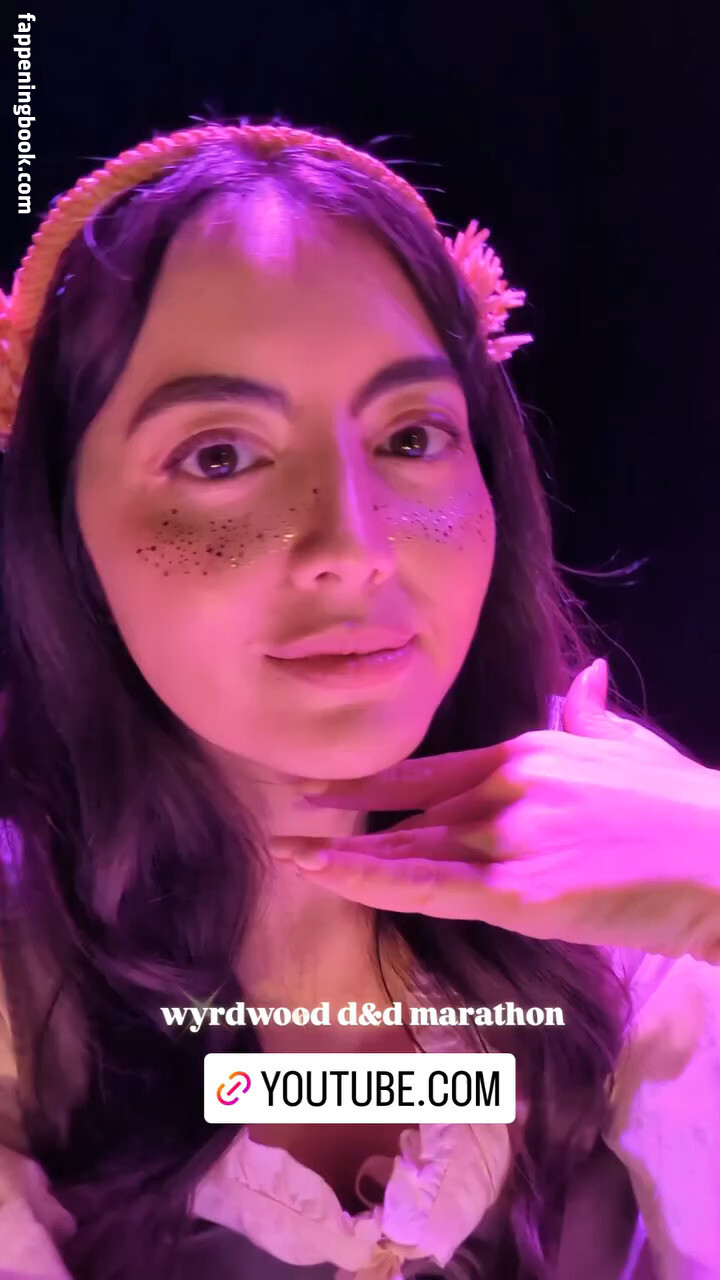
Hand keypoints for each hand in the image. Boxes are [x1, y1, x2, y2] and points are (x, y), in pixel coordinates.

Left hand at [273, 661, 719, 959]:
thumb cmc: (680, 806)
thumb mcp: (628, 745)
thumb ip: (590, 713)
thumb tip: (583, 676)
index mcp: (525, 752)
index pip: (429, 770)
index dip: (374, 782)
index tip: (326, 788)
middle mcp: (505, 787)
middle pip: (411, 815)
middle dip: (347, 824)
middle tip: (287, 830)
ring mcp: (509, 837)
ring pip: (409, 850)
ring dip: (344, 857)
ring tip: (290, 857)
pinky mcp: (519, 890)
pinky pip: (427, 888)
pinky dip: (370, 881)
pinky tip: (328, 876)